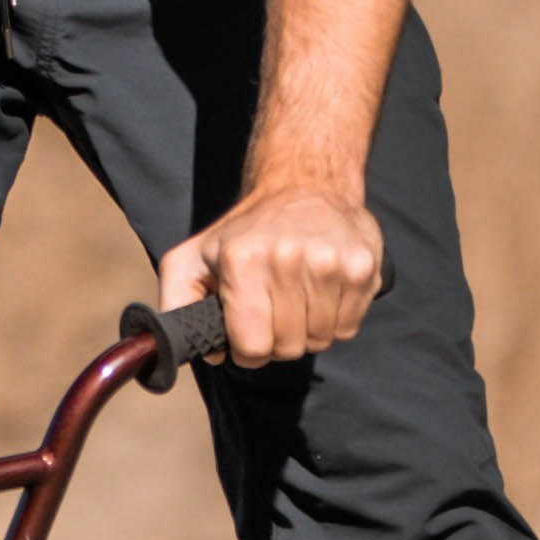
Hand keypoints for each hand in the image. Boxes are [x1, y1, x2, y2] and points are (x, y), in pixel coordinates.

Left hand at [161, 181, 381, 364]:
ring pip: (320, 340)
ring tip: (299, 297)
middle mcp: (287, 259)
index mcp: (242, 261)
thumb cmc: (246, 231)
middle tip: (275, 309)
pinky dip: (335, 320)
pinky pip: (348, 328)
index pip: (252, 347)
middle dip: (278, 339)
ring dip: (308, 330)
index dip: (247, 350)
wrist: (305, 186)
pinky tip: (323, 292)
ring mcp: (330, 262)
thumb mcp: (192, 258)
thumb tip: (206, 353)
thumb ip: (177, 306)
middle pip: (288, 347)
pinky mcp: (362, 267)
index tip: (249, 332)